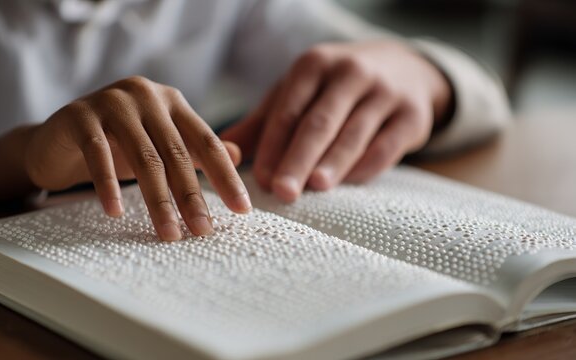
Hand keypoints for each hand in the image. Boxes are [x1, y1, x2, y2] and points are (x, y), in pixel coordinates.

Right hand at [25, 76, 251, 239]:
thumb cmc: (116, 145)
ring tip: (168, 233)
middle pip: (177, 153)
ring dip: (158, 201)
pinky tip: (116, 213)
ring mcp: (112, 102)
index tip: (242, 209)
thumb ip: (195, 148)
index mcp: (171, 102)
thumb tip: (238, 155)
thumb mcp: (159, 146)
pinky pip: (99, 154)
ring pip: (144, 158)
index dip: (225, 176)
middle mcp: (146, 96)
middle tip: (203, 231)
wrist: (57, 139)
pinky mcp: (79, 115)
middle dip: (192, 197)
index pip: (206, 142)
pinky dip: (108, 186)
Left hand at [221, 40, 451, 201]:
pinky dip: (366, 166)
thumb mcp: (297, 94)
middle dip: (298, 159)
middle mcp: (350, 73)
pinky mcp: (412, 115)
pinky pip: (387, 145)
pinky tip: (348, 183)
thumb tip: (222, 153)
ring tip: (315, 187)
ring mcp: (385, 92)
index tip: (260, 179)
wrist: (402, 69)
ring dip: (333, 163)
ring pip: (354, 133)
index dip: (273, 146)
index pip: (288, 110)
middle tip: (282, 191)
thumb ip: (262, 124)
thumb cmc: (334, 89)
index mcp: (314, 65)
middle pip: (319, 122)